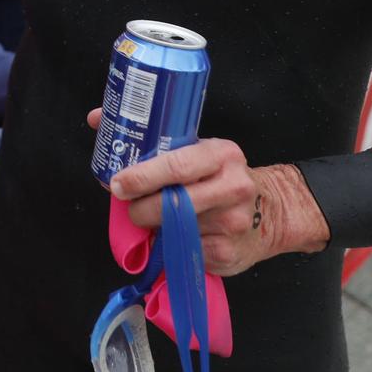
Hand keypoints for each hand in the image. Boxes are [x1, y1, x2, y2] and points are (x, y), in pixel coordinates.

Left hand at [87, 113, 327, 276]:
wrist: (273, 212)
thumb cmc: (221, 176)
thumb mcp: (198, 149)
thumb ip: (153, 139)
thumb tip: (98, 118)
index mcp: (222, 154)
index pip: (177, 165)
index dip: (142, 177)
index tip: (117, 184)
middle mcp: (233, 186)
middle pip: (173, 203)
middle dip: (141, 208)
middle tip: (129, 206)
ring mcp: (233, 222)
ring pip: (175, 231)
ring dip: (155, 229)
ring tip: (153, 220)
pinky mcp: (228, 253)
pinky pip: (184, 253)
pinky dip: (172, 247)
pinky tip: (177, 237)